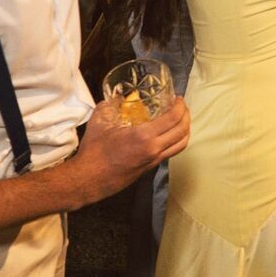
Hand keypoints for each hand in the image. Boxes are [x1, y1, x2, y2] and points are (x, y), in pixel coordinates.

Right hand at [73, 96, 192, 202]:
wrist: (89, 179)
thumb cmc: (93, 151)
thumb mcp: (99, 122)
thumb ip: (109, 105)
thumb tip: (117, 96)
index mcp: (144, 136)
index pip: (173, 118)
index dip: (180, 106)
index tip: (178, 98)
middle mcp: (154, 148)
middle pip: (182, 131)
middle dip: (186, 115)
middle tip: (181, 106)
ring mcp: (154, 160)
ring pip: (181, 144)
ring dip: (185, 130)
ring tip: (180, 120)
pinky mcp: (151, 167)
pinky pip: (171, 152)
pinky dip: (176, 141)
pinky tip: (168, 134)